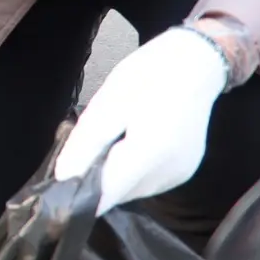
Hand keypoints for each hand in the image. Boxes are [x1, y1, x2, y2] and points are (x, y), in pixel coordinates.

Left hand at [51, 26, 232, 213]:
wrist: (196, 64)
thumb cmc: (149, 75)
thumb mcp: (108, 103)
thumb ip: (85, 145)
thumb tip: (63, 178)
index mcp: (149, 152)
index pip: (105, 195)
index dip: (79, 192)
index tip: (64, 181)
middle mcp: (167, 173)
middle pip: (116, 195)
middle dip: (97, 177)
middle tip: (94, 142)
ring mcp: (178, 177)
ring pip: (129, 191)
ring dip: (115, 173)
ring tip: (119, 137)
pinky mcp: (182, 175)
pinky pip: (146, 184)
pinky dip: (133, 171)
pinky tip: (136, 143)